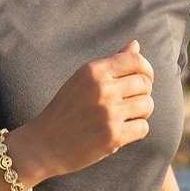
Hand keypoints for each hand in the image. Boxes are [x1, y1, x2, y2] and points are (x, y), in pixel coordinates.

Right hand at [10, 41, 153, 181]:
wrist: (42, 146)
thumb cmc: (64, 111)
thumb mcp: (82, 80)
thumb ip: (111, 63)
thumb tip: (136, 45)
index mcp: (93, 71)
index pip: (136, 61)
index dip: (147, 70)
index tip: (143, 80)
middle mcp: (102, 89)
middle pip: (145, 83)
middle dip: (143, 93)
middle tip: (131, 103)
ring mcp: (108, 113)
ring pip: (147, 105)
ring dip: (142, 112)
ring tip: (127, 117)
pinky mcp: (112, 136)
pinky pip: (143, 128)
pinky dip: (137, 131)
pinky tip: (122, 131)